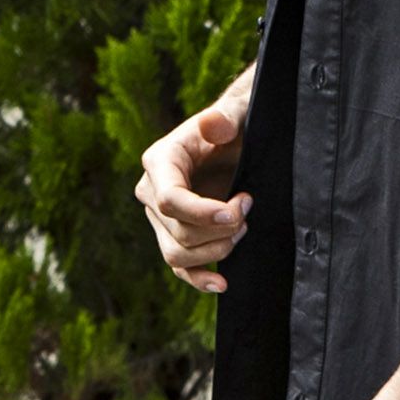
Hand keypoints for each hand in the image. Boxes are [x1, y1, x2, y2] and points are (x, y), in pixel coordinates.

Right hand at [135, 65, 256, 293]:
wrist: (236, 140)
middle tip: (248, 207)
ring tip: (243, 227)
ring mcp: (160, 218)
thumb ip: (223, 118)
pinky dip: (199, 278)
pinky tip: (221, 283)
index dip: (201, 213)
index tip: (236, 212)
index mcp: (160, 161)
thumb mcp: (234, 115)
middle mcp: (152, 190)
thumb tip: (212, 125)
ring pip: (176, 254)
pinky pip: (178, 267)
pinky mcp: (174, 235)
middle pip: (177, 231)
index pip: (169, 200)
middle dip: (219, 229)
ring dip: (216, 250)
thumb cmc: (234, 125)